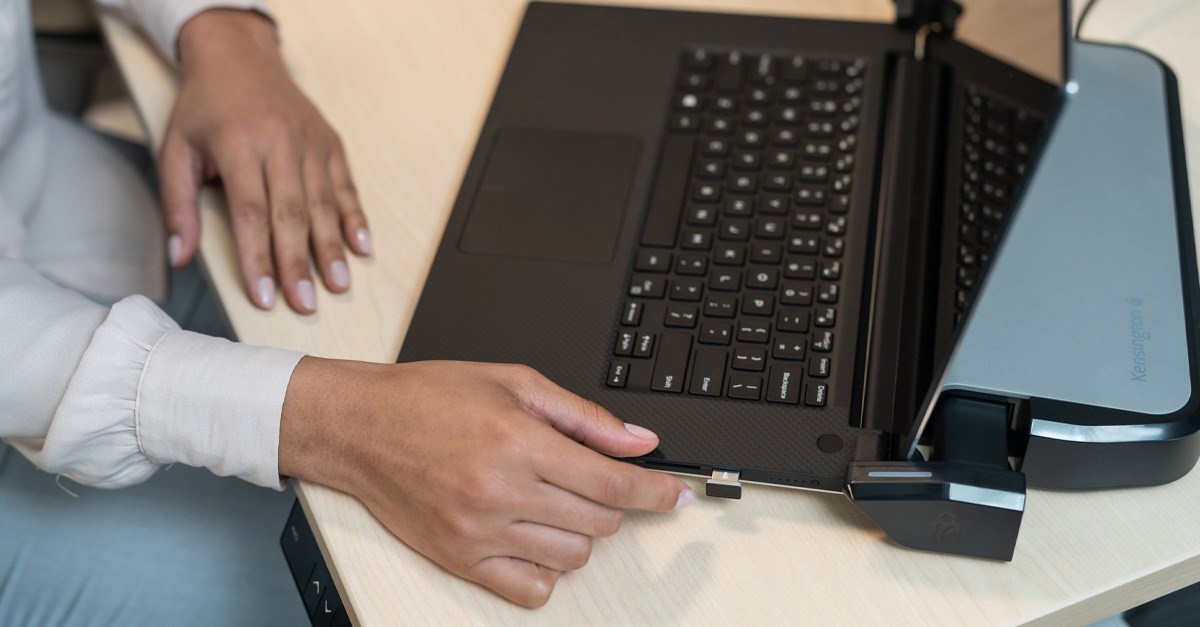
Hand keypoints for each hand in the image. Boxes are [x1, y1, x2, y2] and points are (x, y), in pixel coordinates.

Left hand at [160, 9, 369, 313]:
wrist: (238, 56)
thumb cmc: (204, 108)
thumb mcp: (175, 150)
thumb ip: (178, 205)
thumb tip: (179, 257)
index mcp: (238, 144)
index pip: (250, 213)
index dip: (257, 258)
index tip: (263, 297)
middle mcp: (279, 142)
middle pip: (292, 214)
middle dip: (298, 263)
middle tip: (305, 304)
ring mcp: (310, 142)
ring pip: (323, 204)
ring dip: (332, 249)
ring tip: (337, 285)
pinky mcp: (331, 143)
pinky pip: (345, 187)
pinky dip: (355, 219)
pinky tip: (361, 248)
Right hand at [279, 360, 693, 606]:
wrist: (359, 427)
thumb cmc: (430, 397)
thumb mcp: (514, 383)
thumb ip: (583, 417)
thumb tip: (640, 441)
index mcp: (518, 442)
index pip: (613, 482)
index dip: (657, 492)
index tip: (678, 496)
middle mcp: (501, 492)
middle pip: (600, 521)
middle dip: (613, 501)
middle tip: (593, 478)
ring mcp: (479, 533)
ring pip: (573, 556)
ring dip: (582, 532)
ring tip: (554, 499)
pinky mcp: (460, 560)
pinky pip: (531, 590)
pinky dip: (547, 570)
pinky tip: (535, 537)